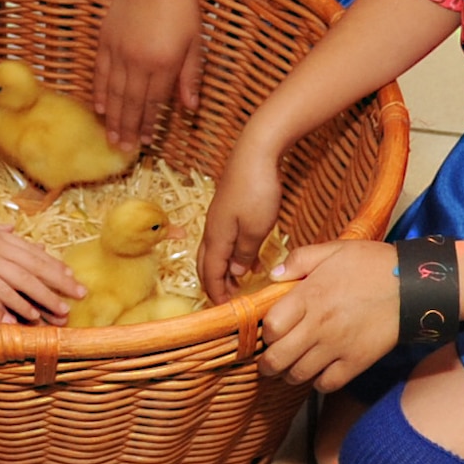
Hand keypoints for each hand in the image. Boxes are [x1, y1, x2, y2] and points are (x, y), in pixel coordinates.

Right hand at [0, 216, 85, 322]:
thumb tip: (10, 228)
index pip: (33, 255)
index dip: (55, 267)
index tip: (73, 277)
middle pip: (32, 271)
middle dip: (57, 286)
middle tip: (78, 297)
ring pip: (16, 287)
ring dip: (38, 302)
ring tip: (57, 315)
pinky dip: (2, 309)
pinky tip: (17, 321)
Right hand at [94, 0, 202, 150]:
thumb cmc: (181, 8)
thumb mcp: (195, 42)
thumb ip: (190, 77)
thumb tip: (190, 108)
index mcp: (164, 64)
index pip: (154, 102)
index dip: (149, 124)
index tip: (146, 142)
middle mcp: (138, 62)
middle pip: (131, 103)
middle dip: (127, 128)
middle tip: (123, 148)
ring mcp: (118, 52)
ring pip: (114, 92)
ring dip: (112, 117)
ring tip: (110, 137)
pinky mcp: (105, 41)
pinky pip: (101, 73)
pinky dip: (100, 92)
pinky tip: (99, 108)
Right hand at [198, 144, 282, 302]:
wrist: (256, 151)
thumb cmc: (256, 189)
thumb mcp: (256, 228)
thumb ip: (245, 253)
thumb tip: (237, 273)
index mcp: (216, 236)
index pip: (210, 273)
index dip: (217, 293)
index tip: (225, 312)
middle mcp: (212, 229)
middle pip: (206, 264)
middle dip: (214, 285)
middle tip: (227, 302)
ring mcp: (219, 217)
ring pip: (215, 252)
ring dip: (222, 271)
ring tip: (237, 286)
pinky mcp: (228, 208)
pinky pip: (224, 240)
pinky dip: (231, 256)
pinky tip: (247, 259)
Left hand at [255, 240, 398, 389]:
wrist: (413, 285)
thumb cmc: (371, 264)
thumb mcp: (333, 250)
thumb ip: (299, 260)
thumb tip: (273, 275)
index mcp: (309, 296)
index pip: (271, 327)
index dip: (264, 332)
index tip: (268, 331)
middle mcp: (319, 325)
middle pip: (279, 358)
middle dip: (267, 363)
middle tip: (268, 361)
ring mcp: (338, 347)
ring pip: (299, 375)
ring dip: (288, 375)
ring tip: (289, 369)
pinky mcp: (357, 362)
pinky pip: (327, 384)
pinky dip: (317, 383)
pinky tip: (317, 372)